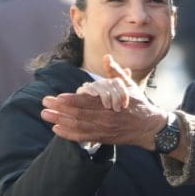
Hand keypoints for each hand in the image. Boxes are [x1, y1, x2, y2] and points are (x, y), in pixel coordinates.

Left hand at [43, 54, 166, 148]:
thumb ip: (115, 72)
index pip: (88, 102)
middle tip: (44, 104)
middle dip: (60, 109)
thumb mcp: (128, 86)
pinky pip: (83, 137)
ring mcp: (104, 129)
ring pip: (79, 126)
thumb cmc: (138, 104)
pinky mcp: (103, 138)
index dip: (71, 100)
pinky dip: (69, 134)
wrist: (150, 127)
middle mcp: (107, 118)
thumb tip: (106, 57)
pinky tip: (57, 129)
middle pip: (79, 114)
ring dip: (60, 121)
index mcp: (111, 103)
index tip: (57, 97)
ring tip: (46, 116)